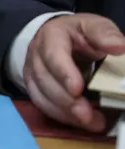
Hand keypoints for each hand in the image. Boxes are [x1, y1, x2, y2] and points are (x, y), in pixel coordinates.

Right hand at [24, 13, 124, 131]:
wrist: (58, 36)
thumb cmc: (78, 33)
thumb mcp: (93, 26)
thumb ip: (104, 33)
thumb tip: (119, 46)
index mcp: (51, 36)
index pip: (53, 54)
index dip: (63, 73)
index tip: (77, 89)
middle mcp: (36, 54)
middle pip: (44, 78)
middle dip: (65, 99)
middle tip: (86, 114)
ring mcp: (32, 71)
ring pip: (40, 94)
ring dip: (63, 111)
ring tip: (89, 121)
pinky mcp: (34, 86)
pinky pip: (42, 104)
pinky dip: (61, 116)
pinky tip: (80, 122)